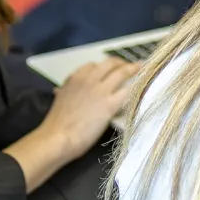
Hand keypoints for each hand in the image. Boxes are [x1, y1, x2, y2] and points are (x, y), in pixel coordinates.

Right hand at [6, 58, 138, 191]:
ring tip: (141, 68)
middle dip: (121, 63)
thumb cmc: (57, 123)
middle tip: (129, 66)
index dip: (105, 66)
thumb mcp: (60, 100)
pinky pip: (128, 91)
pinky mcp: (110, 104)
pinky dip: (136, 87)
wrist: (59, 136)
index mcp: (75, 78)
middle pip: (110, 64)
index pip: (94, 65)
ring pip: (121, 73)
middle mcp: (89, 79)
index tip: (110, 68)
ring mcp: (101, 90)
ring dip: (132, 69)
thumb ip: (64, 92)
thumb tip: (60, 91)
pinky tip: (142, 87)